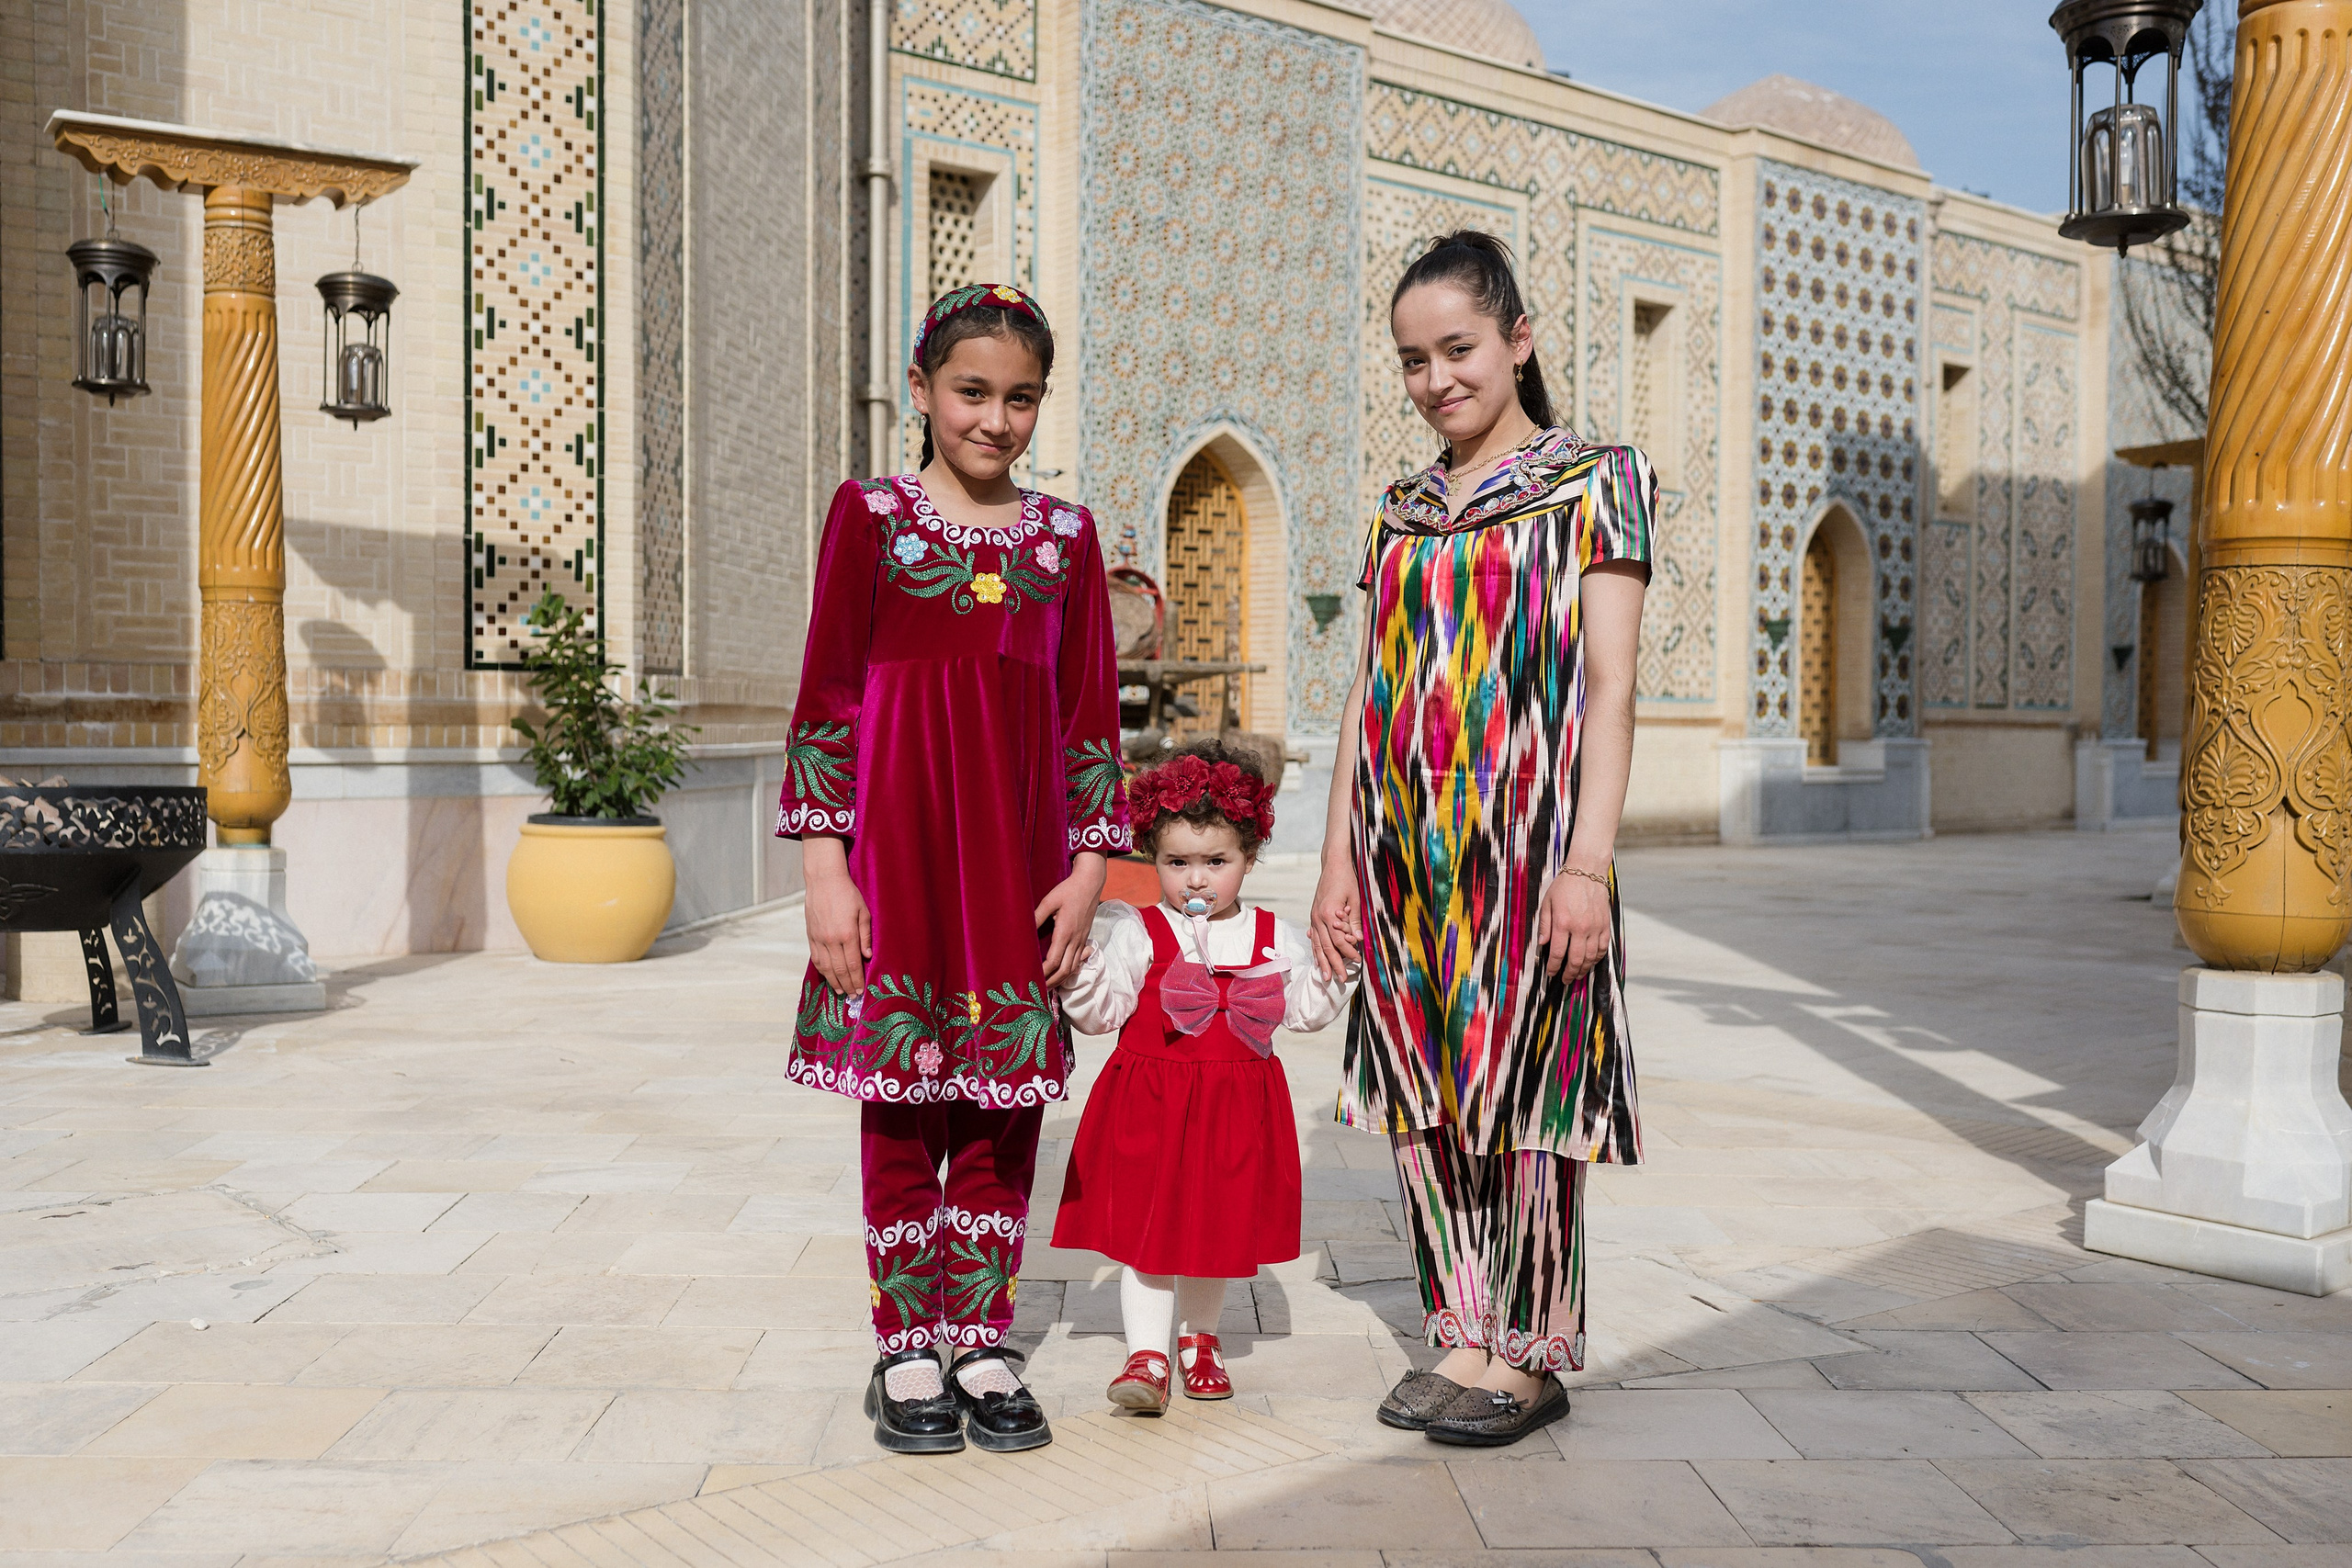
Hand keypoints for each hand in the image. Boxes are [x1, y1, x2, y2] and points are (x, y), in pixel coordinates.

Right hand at [802, 841, 870, 996]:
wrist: (824, 880)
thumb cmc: (848, 893)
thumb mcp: (863, 912)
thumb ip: (866, 936)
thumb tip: (868, 957)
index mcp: (847, 934)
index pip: (853, 964)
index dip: (857, 980)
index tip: (861, 991)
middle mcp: (831, 939)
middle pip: (839, 970)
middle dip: (847, 985)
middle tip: (853, 997)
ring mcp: (819, 938)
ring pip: (825, 967)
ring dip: (833, 982)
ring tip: (841, 991)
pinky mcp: (810, 935)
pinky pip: (816, 958)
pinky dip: (822, 970)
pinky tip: (828, 976)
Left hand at [1035, 853, 1106, 987]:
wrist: (1090, 883)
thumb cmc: (1068, 890)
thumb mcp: (1049, 900)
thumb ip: (1036, 917)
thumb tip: (1024, 930)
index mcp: (1065, 932)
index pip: (1053, 961)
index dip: (1043, 973)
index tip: (1031, 978)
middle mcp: (1075, 940)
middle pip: (1064, 970)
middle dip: (1051, 982)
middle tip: (1038, 989)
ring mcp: (1082, 940)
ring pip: (1073, 967)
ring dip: (1061, 979)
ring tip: (1048, 985)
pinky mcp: (1085, 937)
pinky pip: (1078, 960)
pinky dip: (1070, 970)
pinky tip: (1062, 973)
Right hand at [1309, 860, 1361, 982]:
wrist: (1334, 864)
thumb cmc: (1347, 879)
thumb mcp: (1355, 899)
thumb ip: (1354, 921)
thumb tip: (1358, 940)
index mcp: (1329, 914)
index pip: (1339, 940)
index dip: (1348, 952)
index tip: (1357, 961)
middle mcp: (1319, 917)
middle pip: (1326, 947)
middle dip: (1333, 964)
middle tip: (1340, 980)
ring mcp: (1314, 917)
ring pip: (1317, 945)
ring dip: (1322, 962)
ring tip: (1325, 977)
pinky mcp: (1314, 915)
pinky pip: (1314, 937)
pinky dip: (1316, 950)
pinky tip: (1317, 960)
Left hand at [1536, 868, 1611, 981]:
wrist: (1587, 871)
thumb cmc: (1564, 886)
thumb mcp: (1547, 903)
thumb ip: (1544, 925)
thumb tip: (1541, 944)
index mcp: (1563, 923)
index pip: (1557, 953)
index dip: (1554, 967)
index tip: (1551, 973)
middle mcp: (1580, 928)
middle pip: (1576, 960)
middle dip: (1569, 973)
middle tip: (1565, 980)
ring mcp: (1595, 928)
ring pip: (1591, 957)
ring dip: (1583, 969)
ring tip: (1577, 975)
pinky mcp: (1605, 925)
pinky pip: (1603, 948)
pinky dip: (1597, 958)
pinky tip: (1591, 963)